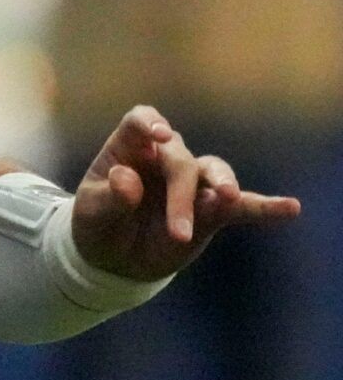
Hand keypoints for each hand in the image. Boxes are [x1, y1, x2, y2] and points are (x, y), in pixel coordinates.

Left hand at [70, 106, 300, 281]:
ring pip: (214, 172)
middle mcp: (164, 157)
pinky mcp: (212, 210)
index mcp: (129, 148)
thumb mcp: (90, 213)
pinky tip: (290, 208)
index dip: (150, 124)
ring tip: (229, 199)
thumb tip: (126, 178)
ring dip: (223, 186)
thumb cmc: (97, 223)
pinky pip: (242, 205)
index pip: (141, 121)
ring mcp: (192, 182)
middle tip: (178, 232)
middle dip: (181, 194)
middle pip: (180, 160)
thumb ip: (108, 197)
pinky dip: (265, 207)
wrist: (114, 257)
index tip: (160, 136)